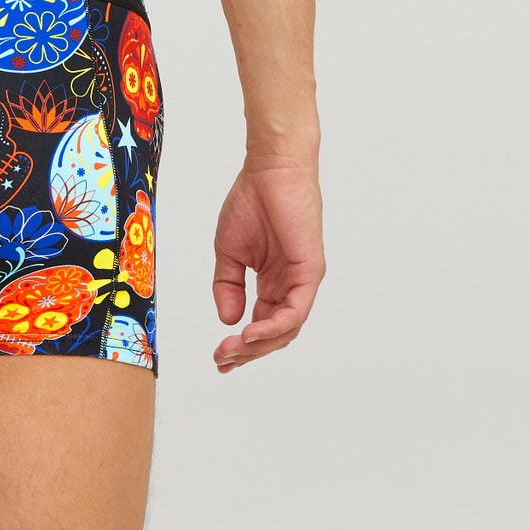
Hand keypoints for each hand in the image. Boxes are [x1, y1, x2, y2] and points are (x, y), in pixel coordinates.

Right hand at [212, 155, 324, 371]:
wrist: (269, 169)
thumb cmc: (251, 201)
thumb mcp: (228, 251)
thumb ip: (228, 286)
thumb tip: (228, 320)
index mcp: (273, 281)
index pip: (261, 324)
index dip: (241, 345)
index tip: (218, 357)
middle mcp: (291, 285)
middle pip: (275, 333)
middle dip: (248, 352)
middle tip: (222, 360)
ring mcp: (303, 280)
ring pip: (286, 328)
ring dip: (259, 344)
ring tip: (233, 350)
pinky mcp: (311, 271)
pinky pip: (295, 310)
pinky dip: (274, 326)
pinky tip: (251, 333)